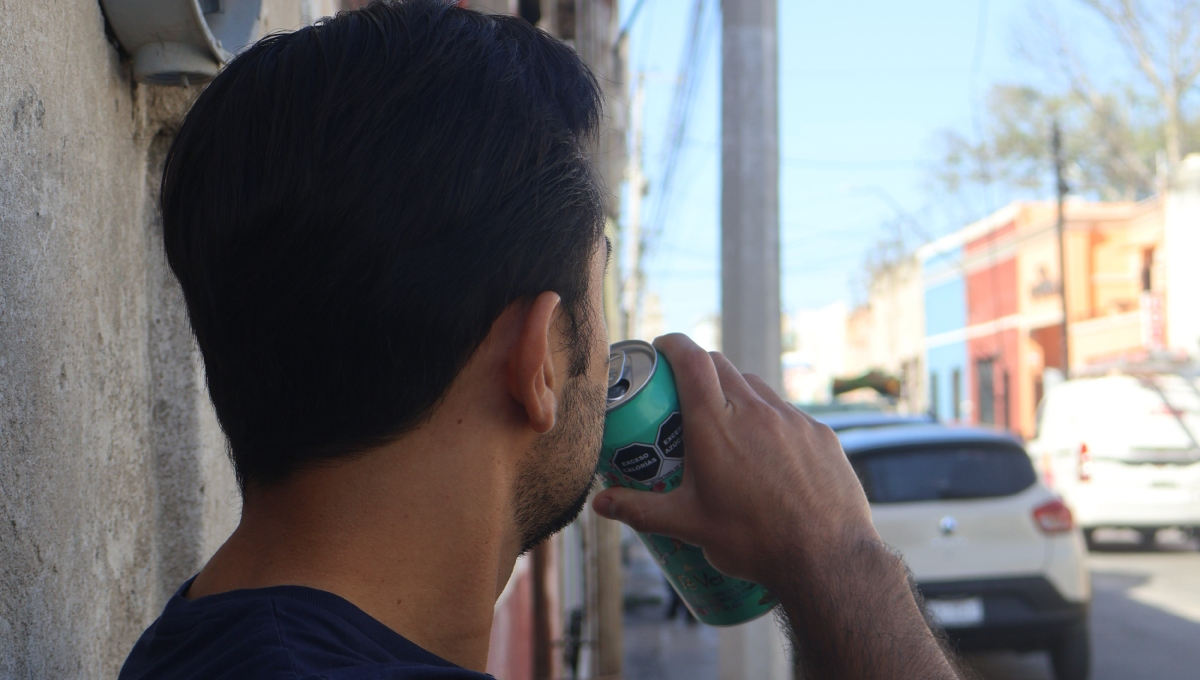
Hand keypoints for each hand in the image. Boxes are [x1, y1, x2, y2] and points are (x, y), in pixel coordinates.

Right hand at [592, 333, 879, 589]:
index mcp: (715, 424)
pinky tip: (767, 454)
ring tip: (726, 425)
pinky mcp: (820, 433)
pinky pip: (787, 414)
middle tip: (684, 393)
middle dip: (699, 368)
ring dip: (735, 393)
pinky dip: (769, 420)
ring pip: (756, 387)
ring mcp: (791, 419)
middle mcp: (753, 410)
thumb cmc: (753, 541)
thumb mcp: (688, 525)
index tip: (661, 348)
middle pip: (721, 366)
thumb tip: (599, 503)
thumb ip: (640, 510)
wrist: (827, 558)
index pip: (690, 360)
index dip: (672, 344)